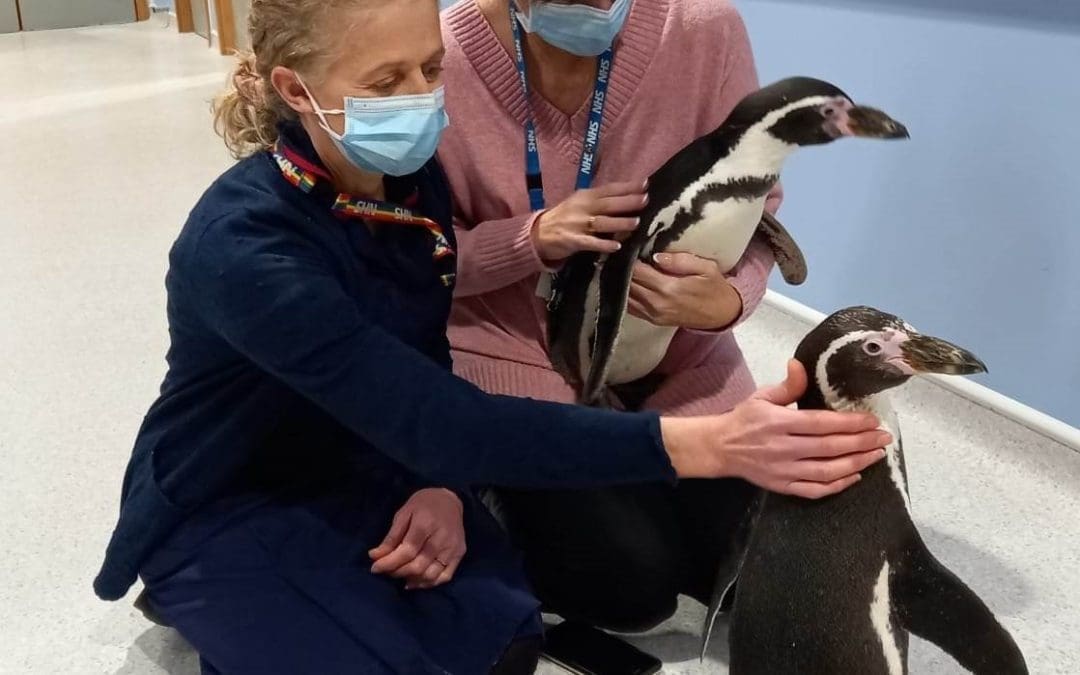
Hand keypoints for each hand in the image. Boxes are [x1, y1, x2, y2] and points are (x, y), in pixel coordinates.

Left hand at [369, 488, 466, 589]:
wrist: (450, 499)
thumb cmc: (423, 504)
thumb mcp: (404, 513)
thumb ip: (391, 537)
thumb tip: (374, 556)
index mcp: (426, 524)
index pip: (407, 551)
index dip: (389, 563)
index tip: (374, 568)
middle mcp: (442, 538)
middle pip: (418, 566)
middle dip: (398, 572)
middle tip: (386, 571)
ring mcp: (453, 548)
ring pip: (430, 575)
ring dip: (412, 580)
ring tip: (400, 575)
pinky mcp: (459, 554)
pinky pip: (444, 577)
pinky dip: (428, 583)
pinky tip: (415, 581)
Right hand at [532, 180, 647, 262]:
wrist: (538, 232)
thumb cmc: (564, 216)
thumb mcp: (579, 202)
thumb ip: (599, 200)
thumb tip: (627, 196)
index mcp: (585, 196)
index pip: (609, 189)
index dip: (627, 187)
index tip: (645, 184)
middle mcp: (582, 208)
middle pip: (608, 204)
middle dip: (627, 202)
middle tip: (645, 200)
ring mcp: (577, 224)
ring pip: (601, 223)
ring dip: (619, 223)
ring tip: (636, 223)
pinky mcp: (573, 240)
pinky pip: (591, 243)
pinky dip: (604, 244)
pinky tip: (616, 246)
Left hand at [628, 253, 741, 329]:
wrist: (721, 314)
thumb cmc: (714, 288)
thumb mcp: (706, 268)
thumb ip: (681, 260)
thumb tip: (656, 256)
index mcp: (668, 288)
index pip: (637, 271)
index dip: (628, 257)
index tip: (626, 245)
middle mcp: (656, 303)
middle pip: (628, 283)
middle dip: (622, 268)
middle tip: (620, 253)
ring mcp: (652, 314)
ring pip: (625, 295)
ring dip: (621, 281)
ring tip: (621, 265)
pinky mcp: (651, 320)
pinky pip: (630, 306)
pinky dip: (625, 294)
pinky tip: (626, 282)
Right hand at [661, 359, 890, 498]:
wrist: (720, 448)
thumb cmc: (744, 419)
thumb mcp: (762, 397)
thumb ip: (787, 386)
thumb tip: (800, 364)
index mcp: (779, 423)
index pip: (821, 423)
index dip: (850, 422)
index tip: (872, 420)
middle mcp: (783, 448)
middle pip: (830, 448)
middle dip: (861, 443)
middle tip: (884, 437)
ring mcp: (784, 470)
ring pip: (827, 471)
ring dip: (856, 463)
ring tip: (876, 455)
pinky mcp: (783, 486)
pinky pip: (815, 490)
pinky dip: (837, 485)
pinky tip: (854, 476)